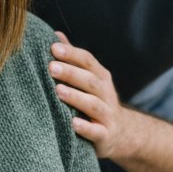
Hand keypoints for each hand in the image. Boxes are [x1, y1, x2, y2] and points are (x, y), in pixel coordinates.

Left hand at [49, 32, 135, 159]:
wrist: (121, 134)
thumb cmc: (96, 101)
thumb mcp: (88, 79)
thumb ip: (73, 59)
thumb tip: (55, 36)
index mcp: (100, 77)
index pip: (88, 60)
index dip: (71, 53)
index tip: (52, 47)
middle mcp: (106, 93)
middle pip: (90, 80)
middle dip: (71, 73)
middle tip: (51, 67)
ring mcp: (107, 115)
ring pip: (93, 104)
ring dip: (76, 97)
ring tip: (58, 91)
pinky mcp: (106, 135)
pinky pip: (96, 131)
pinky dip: (85, 128)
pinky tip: (73, 123)